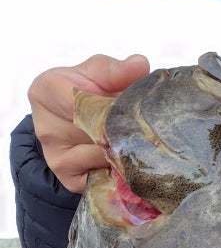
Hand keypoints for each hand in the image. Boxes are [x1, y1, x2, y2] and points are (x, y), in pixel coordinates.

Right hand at [27, 54, 149, 192]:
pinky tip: (131, 162)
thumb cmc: (86, 92)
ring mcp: (57, 159)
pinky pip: (105, 178)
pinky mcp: (71, 182)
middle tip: (147, 126)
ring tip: (141, 142)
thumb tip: (140, 66)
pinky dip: (122, 172)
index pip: (81, 102)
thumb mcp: (97, 72)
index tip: (132, 105)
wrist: (72, 124)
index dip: (112, 106)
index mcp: (45, 92)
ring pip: (104, 157)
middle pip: (96, 133)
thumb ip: (115, 69)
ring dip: (127, 151)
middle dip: (124, 129)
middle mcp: (47, 129)